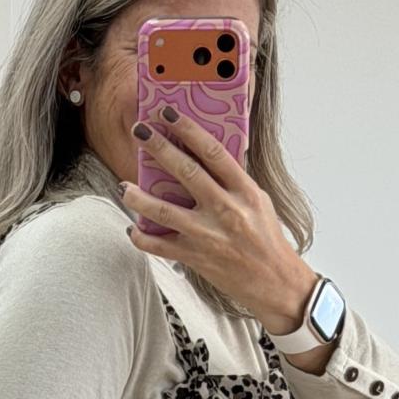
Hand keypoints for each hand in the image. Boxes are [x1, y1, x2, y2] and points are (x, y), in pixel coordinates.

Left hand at [121, 107, 316, 333]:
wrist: (274, 283)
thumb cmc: (267, 240)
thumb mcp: (258, 202)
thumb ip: (233, 181)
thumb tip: (206, 156)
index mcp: (244, 192)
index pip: (213, 152)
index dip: (188, 130)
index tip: (169, 114)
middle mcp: (226, 211)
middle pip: (186, 172)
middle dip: (159, 148)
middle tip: (140, 131)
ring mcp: (208, 236)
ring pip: (164, 211)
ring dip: (138, 197)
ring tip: (124, 186)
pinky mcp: (195, 258)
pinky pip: (159, 247)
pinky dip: (141, 237)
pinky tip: (132, 227)